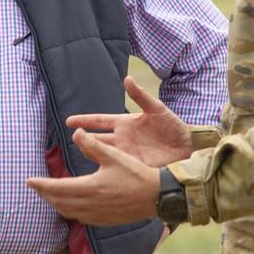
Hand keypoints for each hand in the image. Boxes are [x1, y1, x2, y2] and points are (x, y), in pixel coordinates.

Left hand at [27, 128, 160, 225]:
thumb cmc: (137, 174)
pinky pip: (80, 218)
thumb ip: (93, 145)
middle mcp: (90, 204)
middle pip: (58, 202)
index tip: (29, 181)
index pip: (57, 187)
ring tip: (51, 196)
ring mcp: (97, 215)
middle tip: (37, 187)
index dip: (41, 184)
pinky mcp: (105, 221)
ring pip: (68, 212)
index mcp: (90, 187)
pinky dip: (71, 211)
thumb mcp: (114, 156)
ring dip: (57, 204)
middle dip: (45, 195)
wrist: (157, 196)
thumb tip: (76, 133)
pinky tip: (73, 206)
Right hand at [66, 76, 192, 167]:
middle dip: (82, 139)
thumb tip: (127, 78)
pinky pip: (114, 168)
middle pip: (96, 139)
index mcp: (125, 122)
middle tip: (71, 139)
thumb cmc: (173, 125)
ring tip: (79, 155)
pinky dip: (104, 170)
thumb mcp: (157, 109)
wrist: (186, 146)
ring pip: (102, 153)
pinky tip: (94, 174)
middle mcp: (122, 138)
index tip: (67, 121)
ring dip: (90, 154)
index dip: (84, 121)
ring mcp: (126, 153)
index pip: (99, 121)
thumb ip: (141, 95)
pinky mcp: (132, 166)